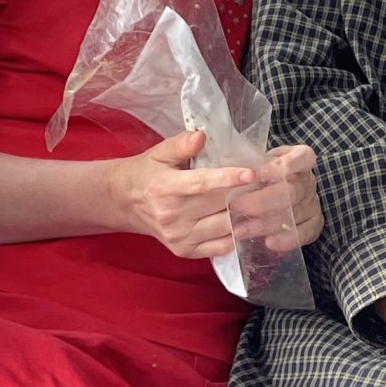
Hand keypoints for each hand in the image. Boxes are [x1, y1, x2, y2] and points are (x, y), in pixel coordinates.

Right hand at [108, 131, 254, 259]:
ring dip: (242, 215)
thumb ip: (181, 144)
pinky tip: (240, 220)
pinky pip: (220, 247)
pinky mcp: (184, 251)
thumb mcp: (160, 153)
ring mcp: (178, 236)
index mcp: (165, 187)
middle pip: (217, 205)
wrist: (125, 203)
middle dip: (242, 194)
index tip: (250, 173)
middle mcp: (171, 215)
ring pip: (223, 227)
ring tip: (253, 200)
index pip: (201, 184)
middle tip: (260, 183)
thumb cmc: (148, 174)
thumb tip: (201, 135)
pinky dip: (234, 235)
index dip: (227, 179)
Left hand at [227, 142, 322, 252]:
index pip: (301, 158)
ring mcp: (313, 202)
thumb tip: (232, 170)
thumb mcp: (256, 162)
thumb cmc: (260, 174)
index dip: (283, 167)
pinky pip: (305, 233)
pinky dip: (287, 239)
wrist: (272, 192)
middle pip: (292, 190)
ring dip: (265, 224)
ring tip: (240, 230)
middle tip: (236, 206)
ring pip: (294, 214)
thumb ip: (250, 165)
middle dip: (262, 201)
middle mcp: (309, 180)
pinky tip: (268, 243)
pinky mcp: (315, 223)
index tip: (259, 174)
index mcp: (300, 158)